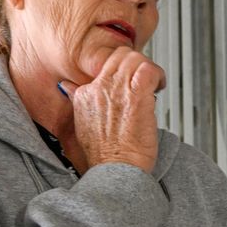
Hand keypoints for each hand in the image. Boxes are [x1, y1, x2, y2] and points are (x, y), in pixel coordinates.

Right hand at [59, 47, 164, 173]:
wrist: (114, 170)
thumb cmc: (105, 155)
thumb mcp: (81, 125)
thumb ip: (76, 101)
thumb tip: (67, 86)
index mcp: (85, 94)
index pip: (104, 66)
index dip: (121, 73)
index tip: (129, 86)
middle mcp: (99, 88)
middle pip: (119, 56)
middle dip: (136, 64)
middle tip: (145, 80)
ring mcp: (117, 91)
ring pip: (134, 58)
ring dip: (148, 68)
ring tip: (154, 83)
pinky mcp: (136, 96)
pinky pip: (149, 70)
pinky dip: (158, 74)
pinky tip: (159, 86)